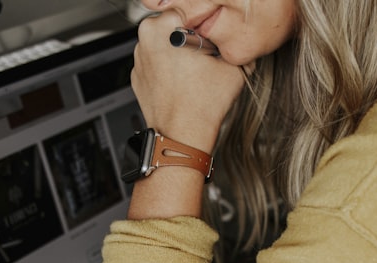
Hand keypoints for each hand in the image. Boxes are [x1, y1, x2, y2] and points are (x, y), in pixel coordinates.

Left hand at [131, 12, 246, 152]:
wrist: (182, 137)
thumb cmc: (202, 105)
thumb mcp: (233, 65)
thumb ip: (235, 42)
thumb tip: (239, 38)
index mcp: (164, 27)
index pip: (189, 10)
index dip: (204, 26)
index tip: (210, 40)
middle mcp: (145, 39)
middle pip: (173, 25)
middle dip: (189, 37)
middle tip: (204, 56)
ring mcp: (138, 59)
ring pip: (164, 44)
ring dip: (177, 52)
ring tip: (193, 73)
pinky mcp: (137, 76)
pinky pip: (156, 63)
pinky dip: (167, 69)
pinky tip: (182, 83)